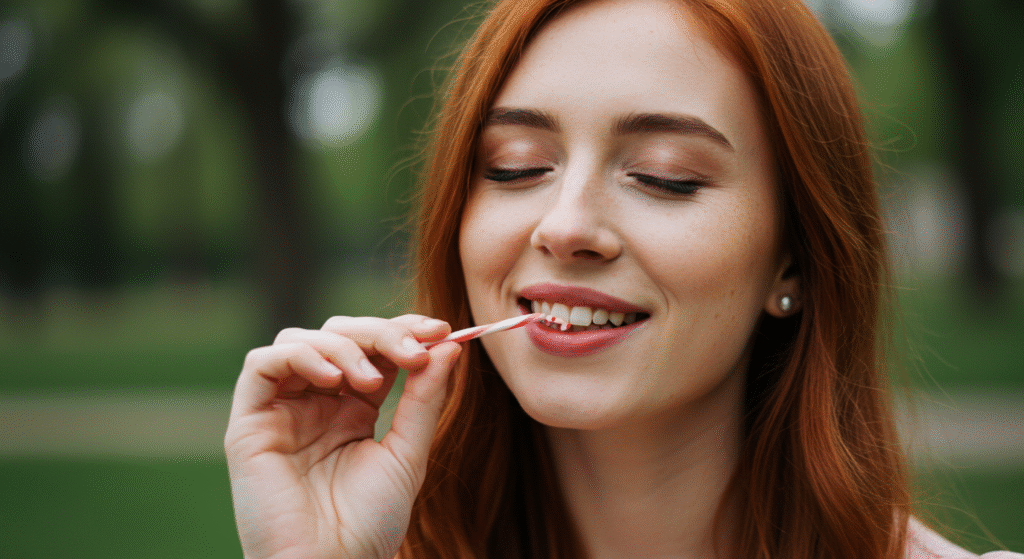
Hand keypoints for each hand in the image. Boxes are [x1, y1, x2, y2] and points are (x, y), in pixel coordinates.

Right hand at [224, 314, 459, 558]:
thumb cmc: (368, 524)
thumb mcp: (407, 453)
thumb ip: (425, 399)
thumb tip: (450, 345)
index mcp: (351, 409)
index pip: (374, 348)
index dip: (403, 331)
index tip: (441, 331)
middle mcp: (314, 402)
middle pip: (339, 334)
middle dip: (379, 333)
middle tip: (413, 351)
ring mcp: (281, 410)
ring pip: (301, 339)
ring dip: (343, 345)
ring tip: (370, 381)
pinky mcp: (248, 422)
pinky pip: (261, 364)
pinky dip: (301, 356)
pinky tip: (333, 379)